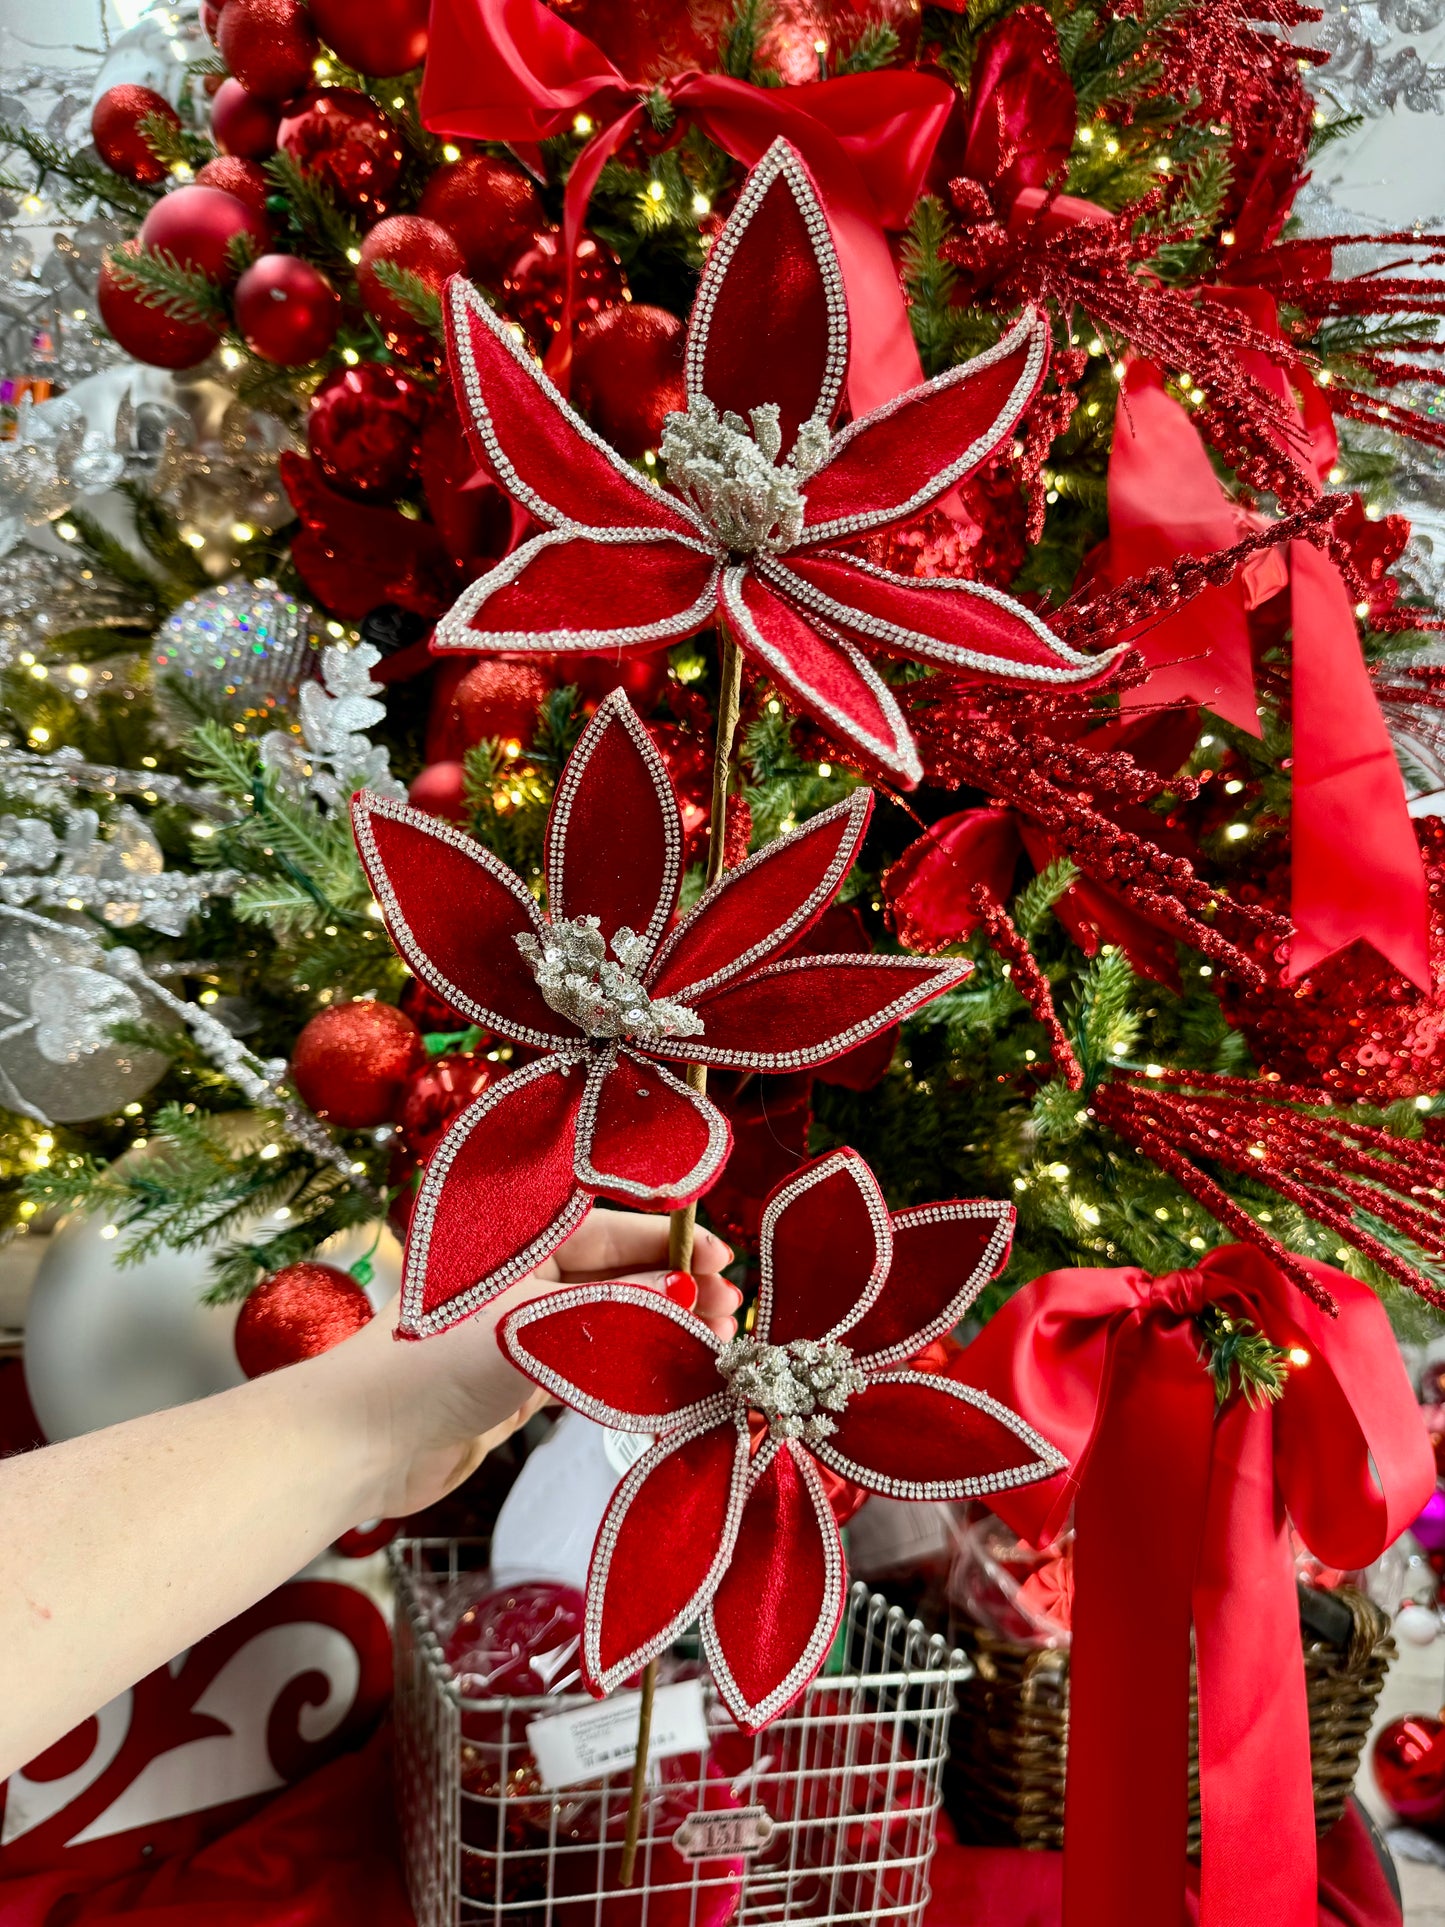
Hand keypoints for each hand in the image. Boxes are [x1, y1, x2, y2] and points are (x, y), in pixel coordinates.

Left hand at [322, 1210, 739, 1521]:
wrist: (356, 1446)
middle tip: (731, 1312)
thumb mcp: (530, 1330)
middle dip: (677, 1289)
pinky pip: (590, 1367)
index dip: (671, 1242)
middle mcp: (520, 1277)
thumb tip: (692, 1299)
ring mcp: (519, 1330)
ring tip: (716, 1345)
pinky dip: (633, 1373)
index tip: (725, 1259)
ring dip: (661, 1332)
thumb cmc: (429, 1367)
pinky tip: (673, 1382)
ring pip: (608, 1321)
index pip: (611, 1229)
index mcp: (516, 1242)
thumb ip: (614, 1315)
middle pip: (617, 1274)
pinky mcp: (516, 1382)